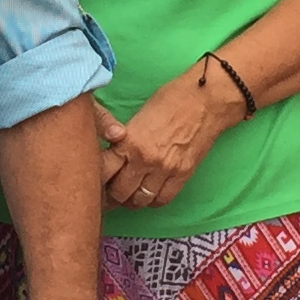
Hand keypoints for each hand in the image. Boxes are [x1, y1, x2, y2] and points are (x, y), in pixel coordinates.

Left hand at [98, 66, 238, 207]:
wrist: (207, 99)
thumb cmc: (171, 99)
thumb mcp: (138, 117)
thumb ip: (123, 139)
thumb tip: (112, 155)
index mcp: (128, 141)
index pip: (102, 172)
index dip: (94, 178)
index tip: (92, 179)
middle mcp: (144, 160)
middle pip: (118, 193)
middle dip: (110, 195)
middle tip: (108, 192)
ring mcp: (165, 170)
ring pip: (139, 201)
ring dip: (131, 200)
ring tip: (128, 194)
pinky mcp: (183, 175)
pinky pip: (162, 200)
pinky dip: (153, 200)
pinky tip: (149, 193)